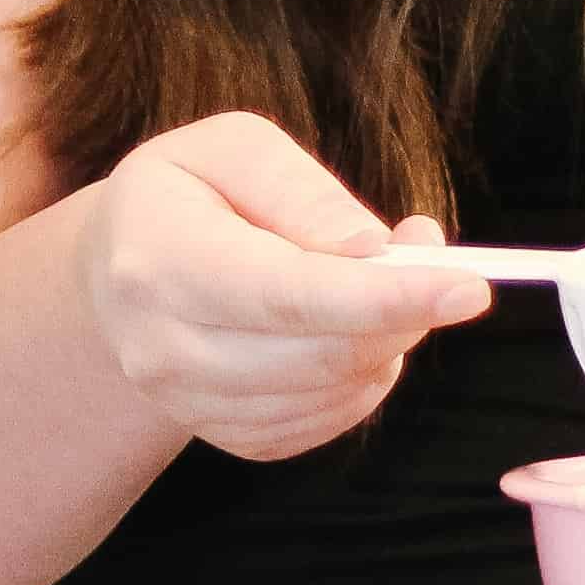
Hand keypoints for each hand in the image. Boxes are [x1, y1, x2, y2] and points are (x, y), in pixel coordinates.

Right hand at [75, 111, 490, 462]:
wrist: (116, 269)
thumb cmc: (186, 193)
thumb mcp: (231, 148)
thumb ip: (302, 191)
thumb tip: (371, 250)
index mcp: (160, 261)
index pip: (289, 294)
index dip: (386, 298)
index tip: (468, 289)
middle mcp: (162, 347)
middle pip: (319, 356)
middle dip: (400, 314)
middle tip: (435, 269)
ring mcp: (185, 403)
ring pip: (329, 395)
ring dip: (382, 345)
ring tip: (372, 289)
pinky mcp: (220, 436)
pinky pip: (320, 425)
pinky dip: (358, 381)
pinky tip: (343, 334)